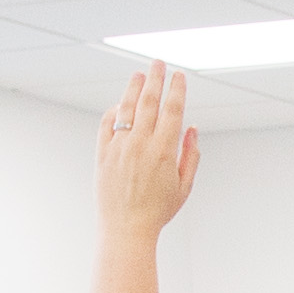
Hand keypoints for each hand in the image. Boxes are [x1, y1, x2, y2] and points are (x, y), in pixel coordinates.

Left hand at [95, 59, 198, 238]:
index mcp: (164, 151)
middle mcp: (140, 144)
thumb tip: (192, 128)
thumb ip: (191, 155)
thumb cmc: (158, 211)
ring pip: (126, 107)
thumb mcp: (184, 187)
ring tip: (139, 75)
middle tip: (158, 63)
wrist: (126, 229)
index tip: (179, 76)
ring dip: (133, 88)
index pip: (172, 110)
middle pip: (149, 101)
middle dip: (155, 78)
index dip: (177, 89)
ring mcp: (119, 147)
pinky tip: (119, 104)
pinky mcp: (102, 153)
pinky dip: (114, 110)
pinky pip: (107, 123)